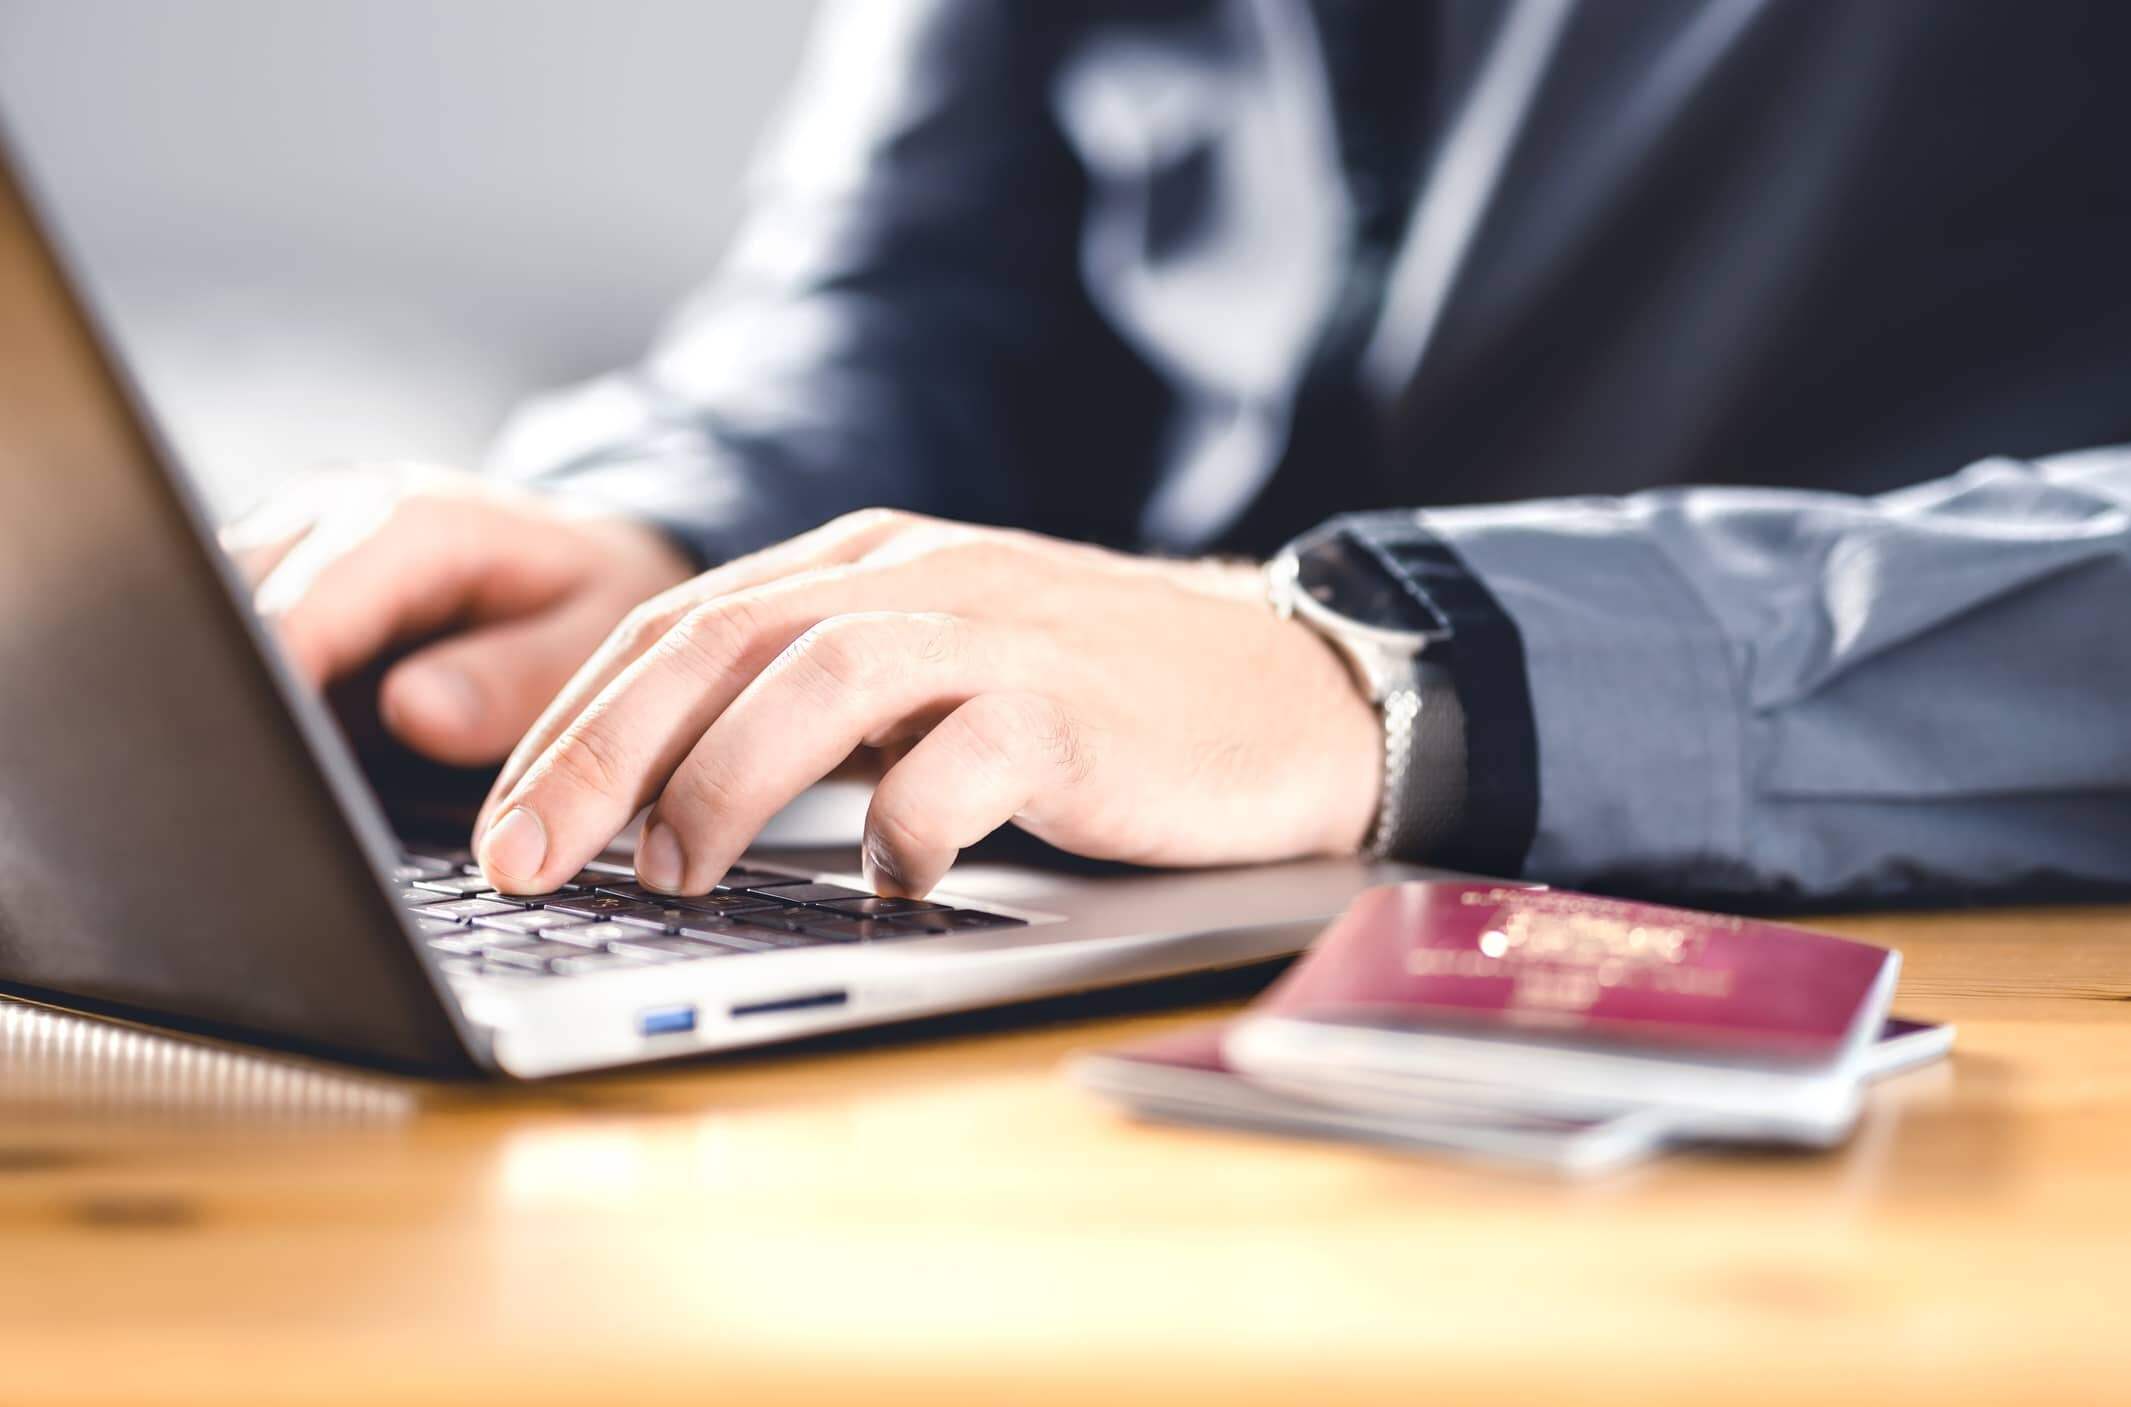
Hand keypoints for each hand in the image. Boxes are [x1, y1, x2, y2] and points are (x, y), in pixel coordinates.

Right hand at [222, 465, 694, 763]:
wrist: (586, 562)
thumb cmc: (595, 597)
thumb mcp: (596, 633)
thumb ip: (518, 677)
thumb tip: (414, 712)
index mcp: (413, 521)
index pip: (307, 597)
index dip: (275, 673)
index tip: (264, 749)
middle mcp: (332, 522)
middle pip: (230, 599)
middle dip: (237, 687)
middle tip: (265, 784)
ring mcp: (291, 556)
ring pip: (213, 620)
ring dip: (231, 692)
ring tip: (267, 779)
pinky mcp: (273, 599)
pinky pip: (227, 643)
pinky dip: (243, 699)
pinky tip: (270, 761)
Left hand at [473, 510, 1383, 897]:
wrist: (1287, 690)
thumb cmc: (1096, 701)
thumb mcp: (934, 676)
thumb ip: (818, 705)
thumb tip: (658, 805)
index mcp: (864, 564)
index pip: (676, 626)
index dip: (567, 721)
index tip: (499, 821)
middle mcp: (916, 577)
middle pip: (713, 641)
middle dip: (593, 752)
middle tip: (517, 857)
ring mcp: (996, 632)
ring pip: (814, 676)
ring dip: (718, 780)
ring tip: (669, 874)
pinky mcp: (1071, 706)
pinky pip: (957, 761)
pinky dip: (897, 828)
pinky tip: (884, 882)